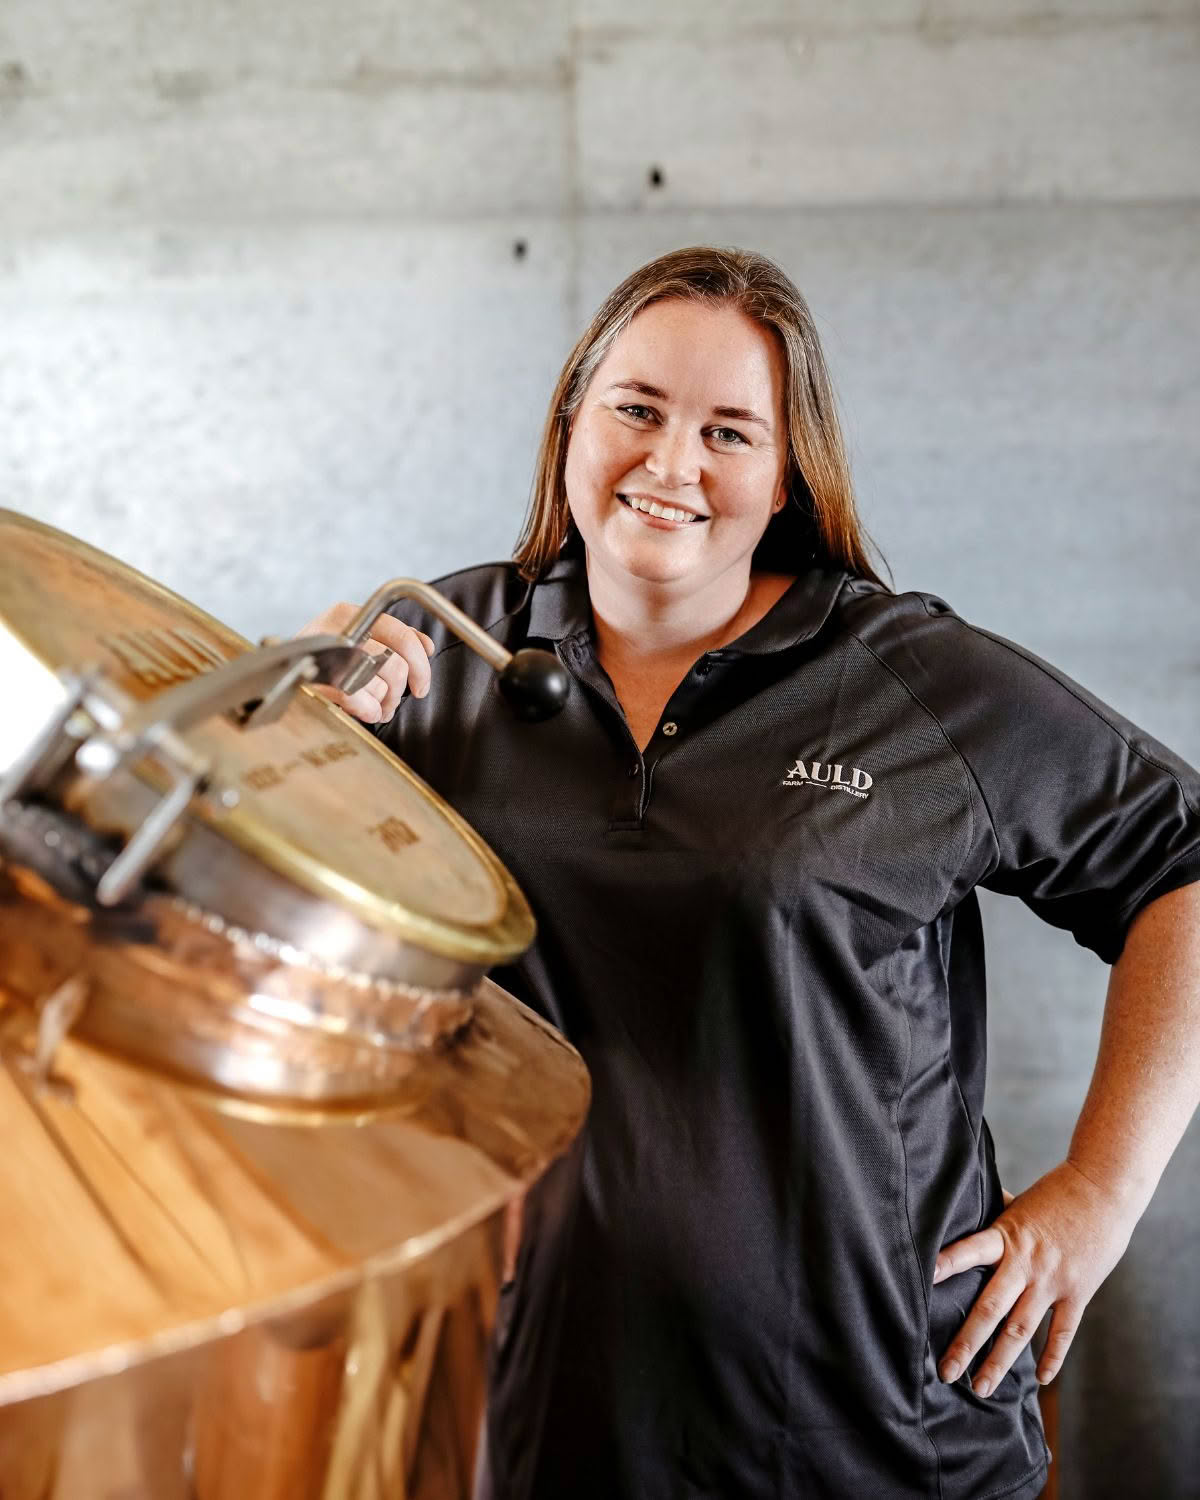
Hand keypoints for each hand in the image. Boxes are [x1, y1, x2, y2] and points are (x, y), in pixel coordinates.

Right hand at [298, 603, 434, 723]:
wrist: (278, 674)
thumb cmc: (323, 661)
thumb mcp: (359, 641)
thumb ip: (394, 640)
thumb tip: (426, 646)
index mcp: (351, 614)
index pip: (401, 635)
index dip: (419, 664)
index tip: (421, 685)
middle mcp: (337, 628)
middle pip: (394, 664)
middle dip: (399, 690)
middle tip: (393, 701)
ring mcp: (323, 653)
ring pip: (378, 683)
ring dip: (382, 703)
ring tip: (375, 706)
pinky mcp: (312, 678)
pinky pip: (355, 696)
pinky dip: (367, 709)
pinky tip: (365, 711)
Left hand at [933, 1158, 1137, 1394]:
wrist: (1103, 1191)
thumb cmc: (1056, 1192)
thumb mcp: (1019, 1203)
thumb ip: (994, 1216)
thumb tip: (962, 1208)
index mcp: (1007, 1236)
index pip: (971, 1250)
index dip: (948, 1263)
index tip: (923, 1279)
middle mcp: (1027, 1264)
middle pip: (991, 1309)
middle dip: (967, 1343)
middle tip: (947, 1372)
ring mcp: (1053, 1282)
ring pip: (1021, 1330)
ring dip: (1000, 1362)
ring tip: (980, 1388)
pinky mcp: (1078, 1292)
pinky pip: (1063, 1332)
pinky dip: (1052, 1357)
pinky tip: (1039, 1379)